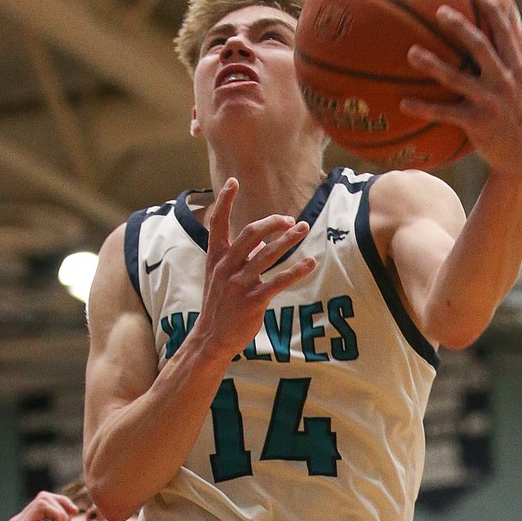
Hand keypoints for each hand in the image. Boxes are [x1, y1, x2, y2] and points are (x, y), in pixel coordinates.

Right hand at [5, 491, 77, 520]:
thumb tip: (66, 516)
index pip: (44, 502)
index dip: (62, 504)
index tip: (75, 513)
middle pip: (44, 496)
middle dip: (63, 504)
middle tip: (73, 518)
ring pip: (43, 499)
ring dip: (61, 513)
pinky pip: (42, 506)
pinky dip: (57, 516)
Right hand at [190, 178, 317, 363]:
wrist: (211, 339)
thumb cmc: (219, 306)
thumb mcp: (222, 278)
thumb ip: (240, 259)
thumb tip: (264, 244)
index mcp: (216, 258)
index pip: (217, 223)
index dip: (224, 201)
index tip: (232, 181)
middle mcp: (227, 267)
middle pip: (251, 233)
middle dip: (273, 222)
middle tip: (290, 218)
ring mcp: (240, 283)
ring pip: (268, 254)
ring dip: (289, 239)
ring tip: (304, 228)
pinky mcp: (253, 300)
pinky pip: (279, 281)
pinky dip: (297, 270)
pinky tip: (310, 262)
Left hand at [402, 0, 521, 183]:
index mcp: (517, 72)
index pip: (506, 35)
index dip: (495, 12)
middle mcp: (504, 83)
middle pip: (480, 47)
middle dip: (460, 27)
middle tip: (439, 11)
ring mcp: (490, 103)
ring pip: (457, 78)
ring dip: (433, 64)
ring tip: (411, 52)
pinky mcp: (476, 123)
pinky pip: (445, 113)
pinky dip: (424, 108)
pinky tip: (404, 103)